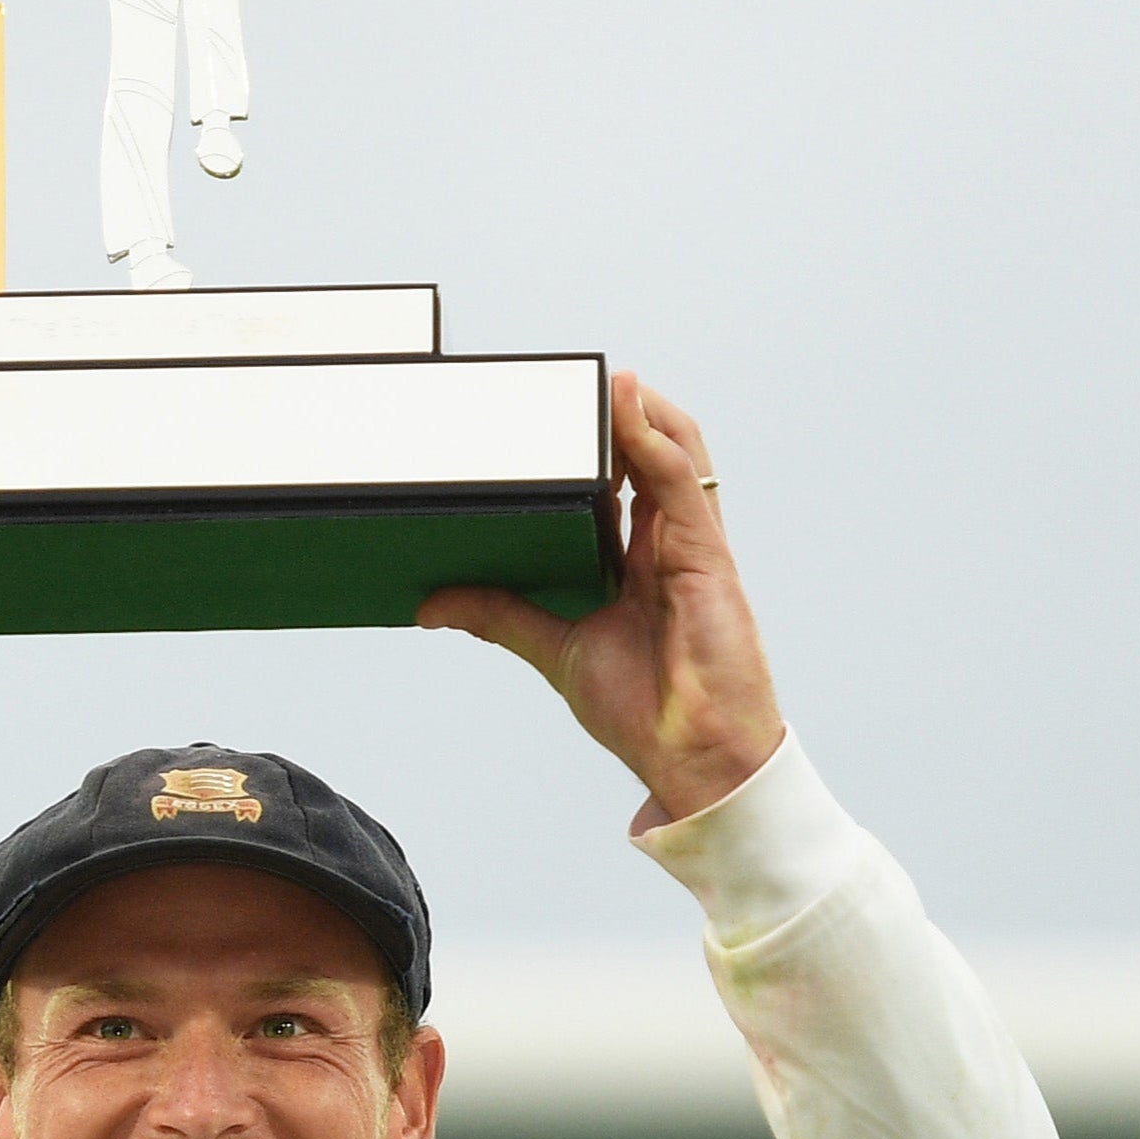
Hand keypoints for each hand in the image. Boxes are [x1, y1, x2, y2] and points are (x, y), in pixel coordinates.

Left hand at [418, 371, 785, 825]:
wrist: (694, 758)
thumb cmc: (644, 710)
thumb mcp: (555, 649)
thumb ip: (500, 615)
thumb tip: (430, 602)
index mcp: (641, 562)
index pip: (624, 483)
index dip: (599, 445)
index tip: (554, 415)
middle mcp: (671, 545)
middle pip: (653, 456)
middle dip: (621, 416)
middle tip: (574, 386)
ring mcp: (693, 547)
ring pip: (676, 456)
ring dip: (642, 414)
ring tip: (606, 380)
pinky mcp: (709, 558)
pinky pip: (682, 486)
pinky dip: (656, 444)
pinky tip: (628, 413)